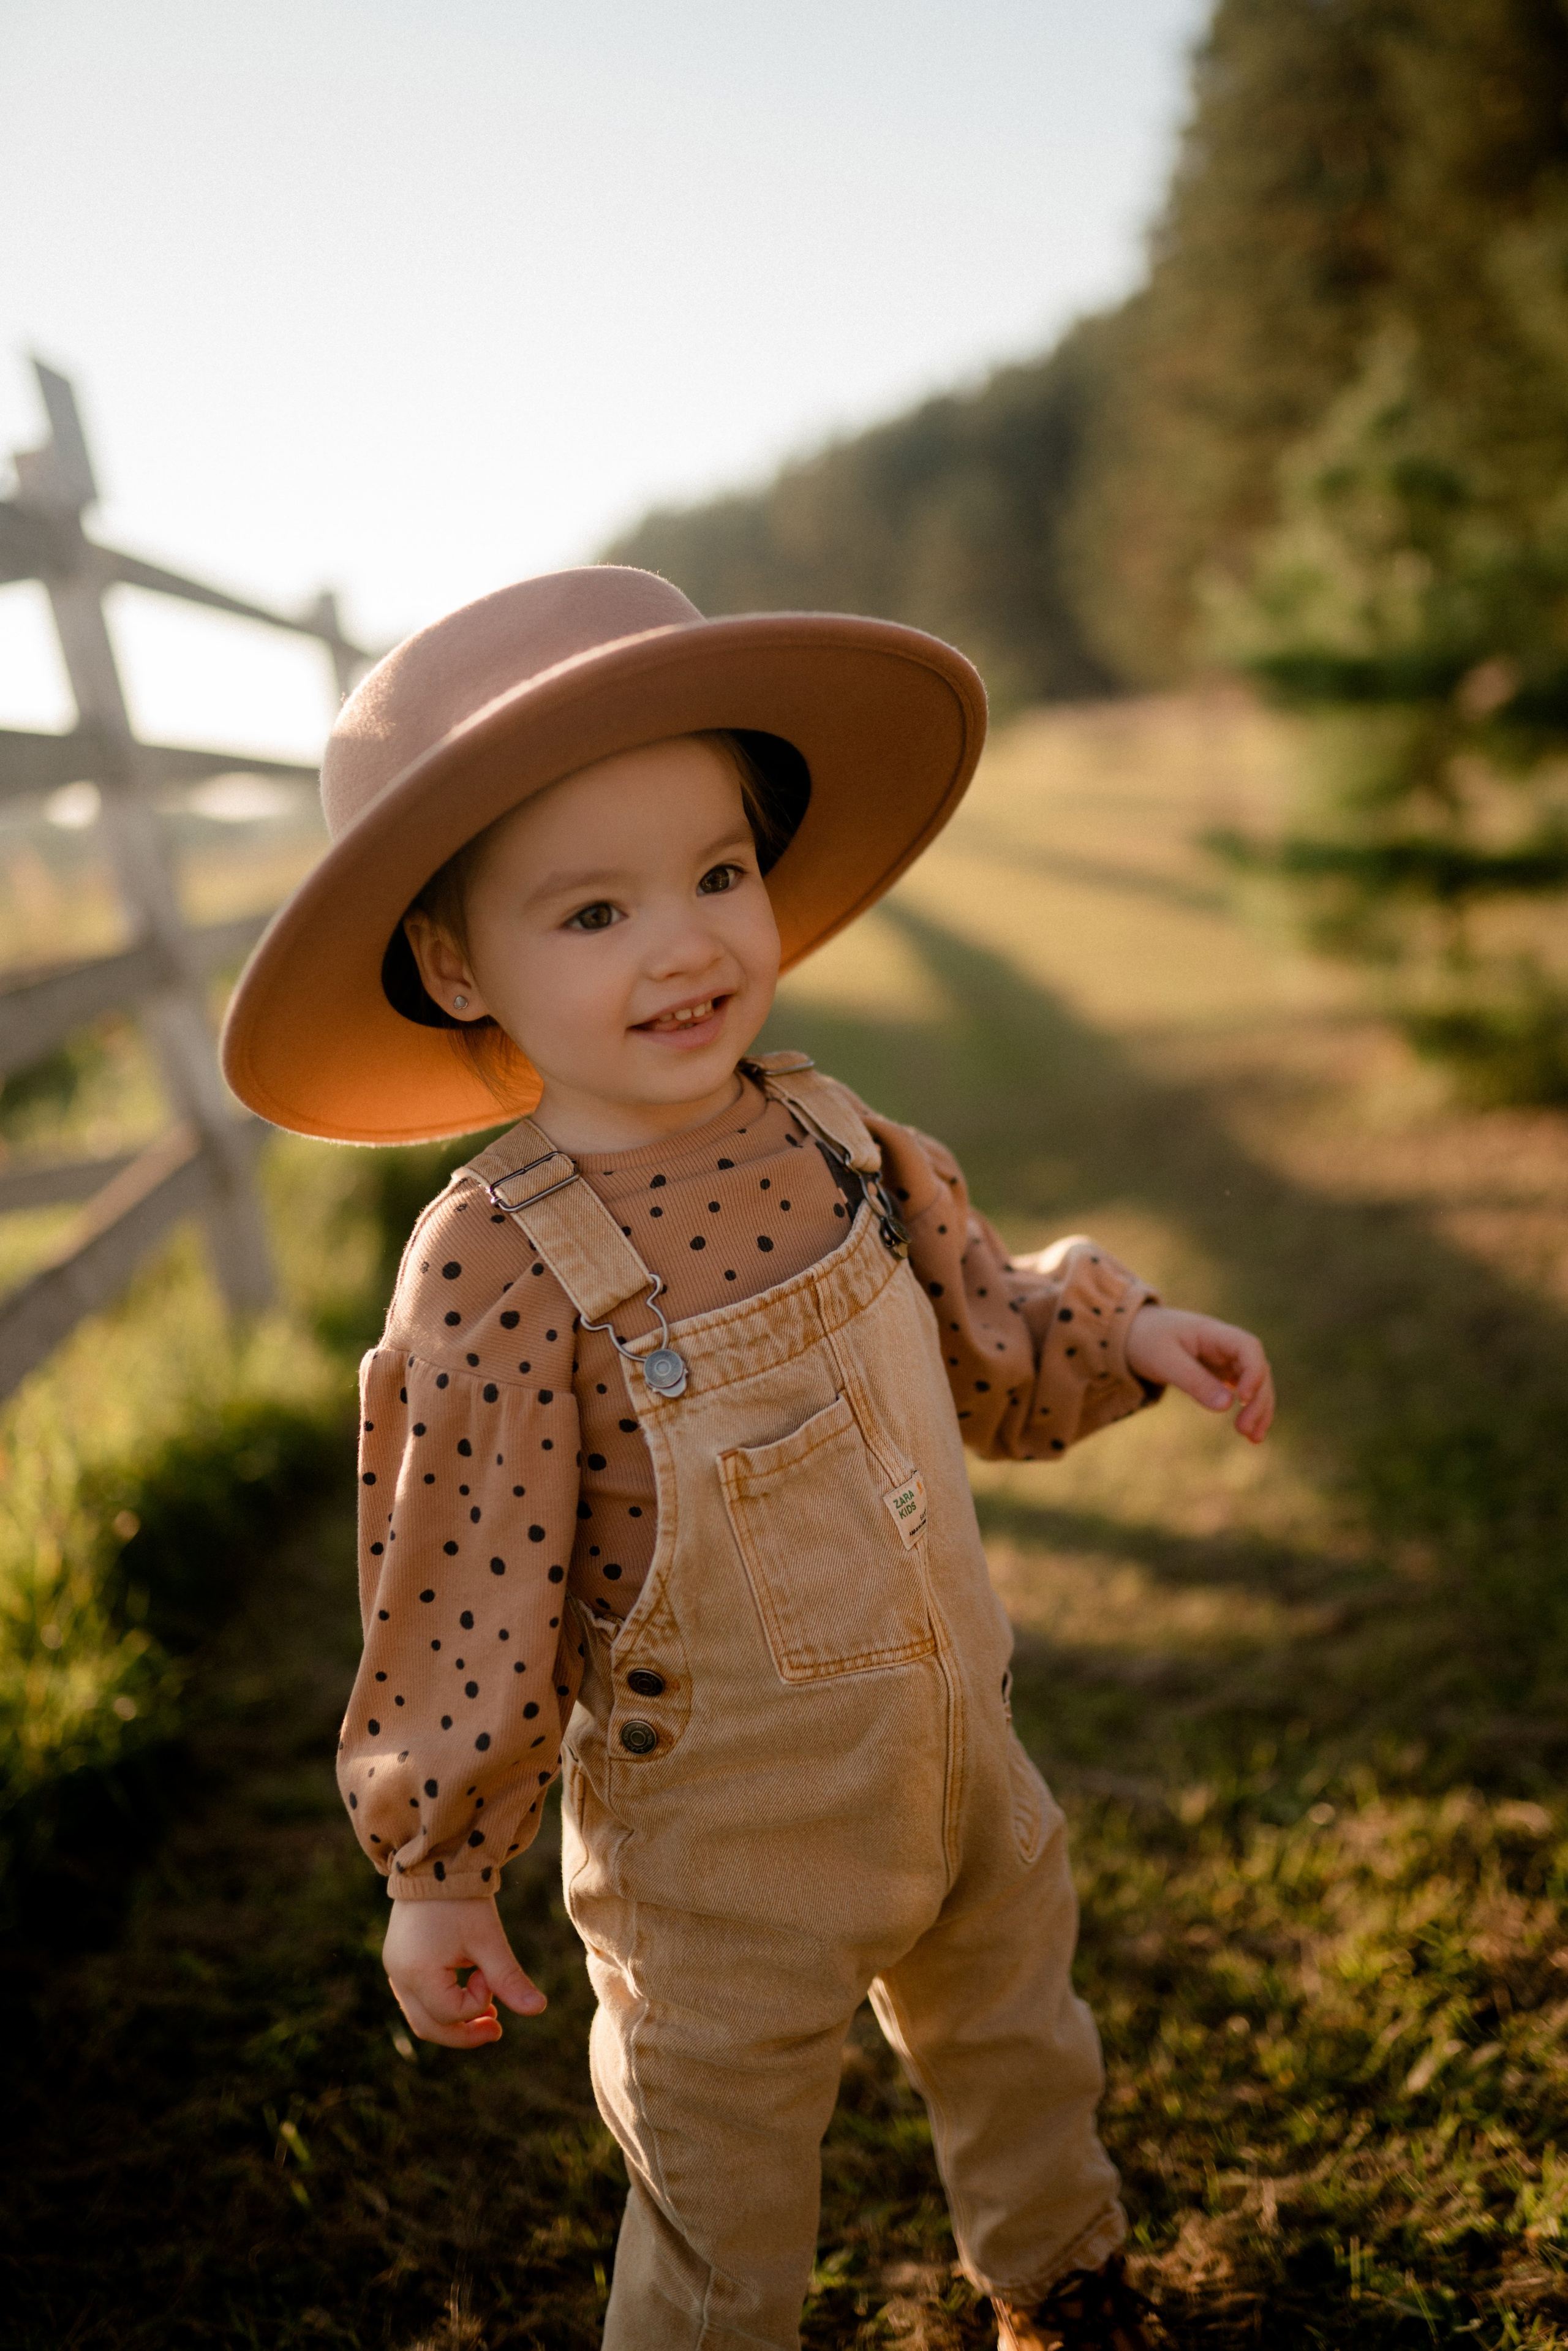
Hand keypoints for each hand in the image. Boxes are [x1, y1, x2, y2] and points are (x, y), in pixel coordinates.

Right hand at [382, 1894, 545, 2048]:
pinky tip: (468, 1992)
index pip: (451, 2013)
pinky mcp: (399, 1960)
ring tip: (488, 2014)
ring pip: (421, 2016)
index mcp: (416, 1972)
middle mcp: (398, 1976)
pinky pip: (417, 1998)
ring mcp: (395, 1969)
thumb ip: (509, 1978)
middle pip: (429, 2027)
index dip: (479, 2001)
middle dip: (465, 2033)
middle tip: (497, 2030)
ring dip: (454, 2021)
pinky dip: (442, 2004)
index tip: (490, 1973)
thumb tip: (538, 2010)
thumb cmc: (462, 1899)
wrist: (436, 1861)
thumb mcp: (488, 1939)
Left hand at [1126, 1304, 1274, 1442]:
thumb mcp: (1164, 1361)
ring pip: (1255, 1383)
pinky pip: (1243, 1392)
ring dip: (1259, 1409)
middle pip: (1258, 1369)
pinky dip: (1249, 1410)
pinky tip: (1249, 1433)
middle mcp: (1226, 1346)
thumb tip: (1227, 1406)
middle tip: (1244, 1430)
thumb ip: (1193, 1381)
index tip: (1242, 1398)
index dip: (1253, 1372)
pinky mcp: (1221, 1374)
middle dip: (1258, 1400)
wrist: (1134, 1335)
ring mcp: (1226, 1360)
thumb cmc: (1147, 1341)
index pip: (1248, 1347)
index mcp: (1213, 1333)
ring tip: (1253, 1439)